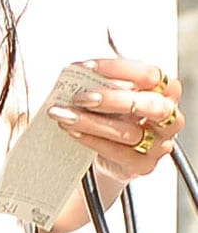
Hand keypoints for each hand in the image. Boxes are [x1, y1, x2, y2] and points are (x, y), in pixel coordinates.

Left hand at [48, 57, 183, 182]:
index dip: (117, 69)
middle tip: (81, 97)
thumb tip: (75, 73)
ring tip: (65, 114)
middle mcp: (168, 117)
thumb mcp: (114, 91)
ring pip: (128, 132)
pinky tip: (73, 131)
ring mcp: (159, 144)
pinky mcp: (143, 164)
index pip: (149, 75)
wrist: (114, 152)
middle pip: (150, 106)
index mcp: (165, 90)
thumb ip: (104, 82)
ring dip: (90, 121)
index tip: (87, 68)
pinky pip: (117, 153)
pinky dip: (91, 140)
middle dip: (112, 99)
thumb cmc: (117, 113)